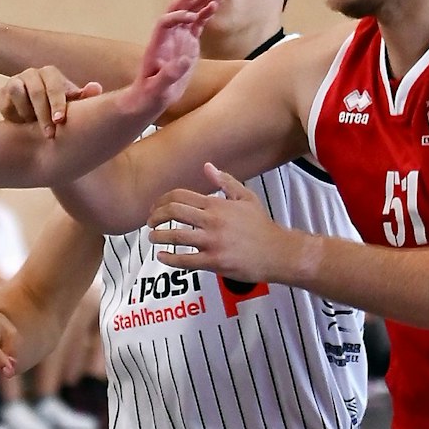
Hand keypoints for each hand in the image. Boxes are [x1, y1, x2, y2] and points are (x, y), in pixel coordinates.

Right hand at [0, 67, 103, 137]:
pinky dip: (13, 115)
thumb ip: (84, 97)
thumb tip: (96, 87)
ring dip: (26, 113)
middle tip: (49, 134)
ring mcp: (15, 82)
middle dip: (43, 114)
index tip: (60, 121)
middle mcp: (32, 74)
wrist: (33, 120)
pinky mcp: (1, 94)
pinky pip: (5, 103)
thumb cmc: (57, 110)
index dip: (57, 102)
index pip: (55, 84)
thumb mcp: (73, 106)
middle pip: (36, 91)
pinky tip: (21, 125)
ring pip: (18, 93)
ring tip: (33, 127)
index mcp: (51, 74)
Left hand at [120, 0, 214, 116]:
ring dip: (198, 1)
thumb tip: (185, 60)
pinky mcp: (188, 43)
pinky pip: (196, 24)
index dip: (177, 17)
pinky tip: (213, 6)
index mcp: (157, 44)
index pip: (165, 22)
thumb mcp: (157, 90)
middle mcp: (167, 37)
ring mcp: (178, 38)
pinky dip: (204, 14)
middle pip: (175, 11)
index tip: (192, 18)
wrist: (151, 97)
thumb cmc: (150, 95)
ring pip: (187, 14)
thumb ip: (169, 75)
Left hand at [148, 164, 298, 284]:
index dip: (162, 200)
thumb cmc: (262, 226)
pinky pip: (185, 260)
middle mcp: (212, 221)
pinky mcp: (215, 262)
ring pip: (175, 235)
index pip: (180, 196)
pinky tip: (163, 257)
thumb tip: (207, 166)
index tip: (156, 207)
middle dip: (155, 216)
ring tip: (153, 237)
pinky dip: (169, 258)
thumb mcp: (246, 197)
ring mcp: (213, 242)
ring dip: (158, 236)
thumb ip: (225, 181)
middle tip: (150, 221)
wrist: (278, 252)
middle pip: (173, 212)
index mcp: (217, 204)